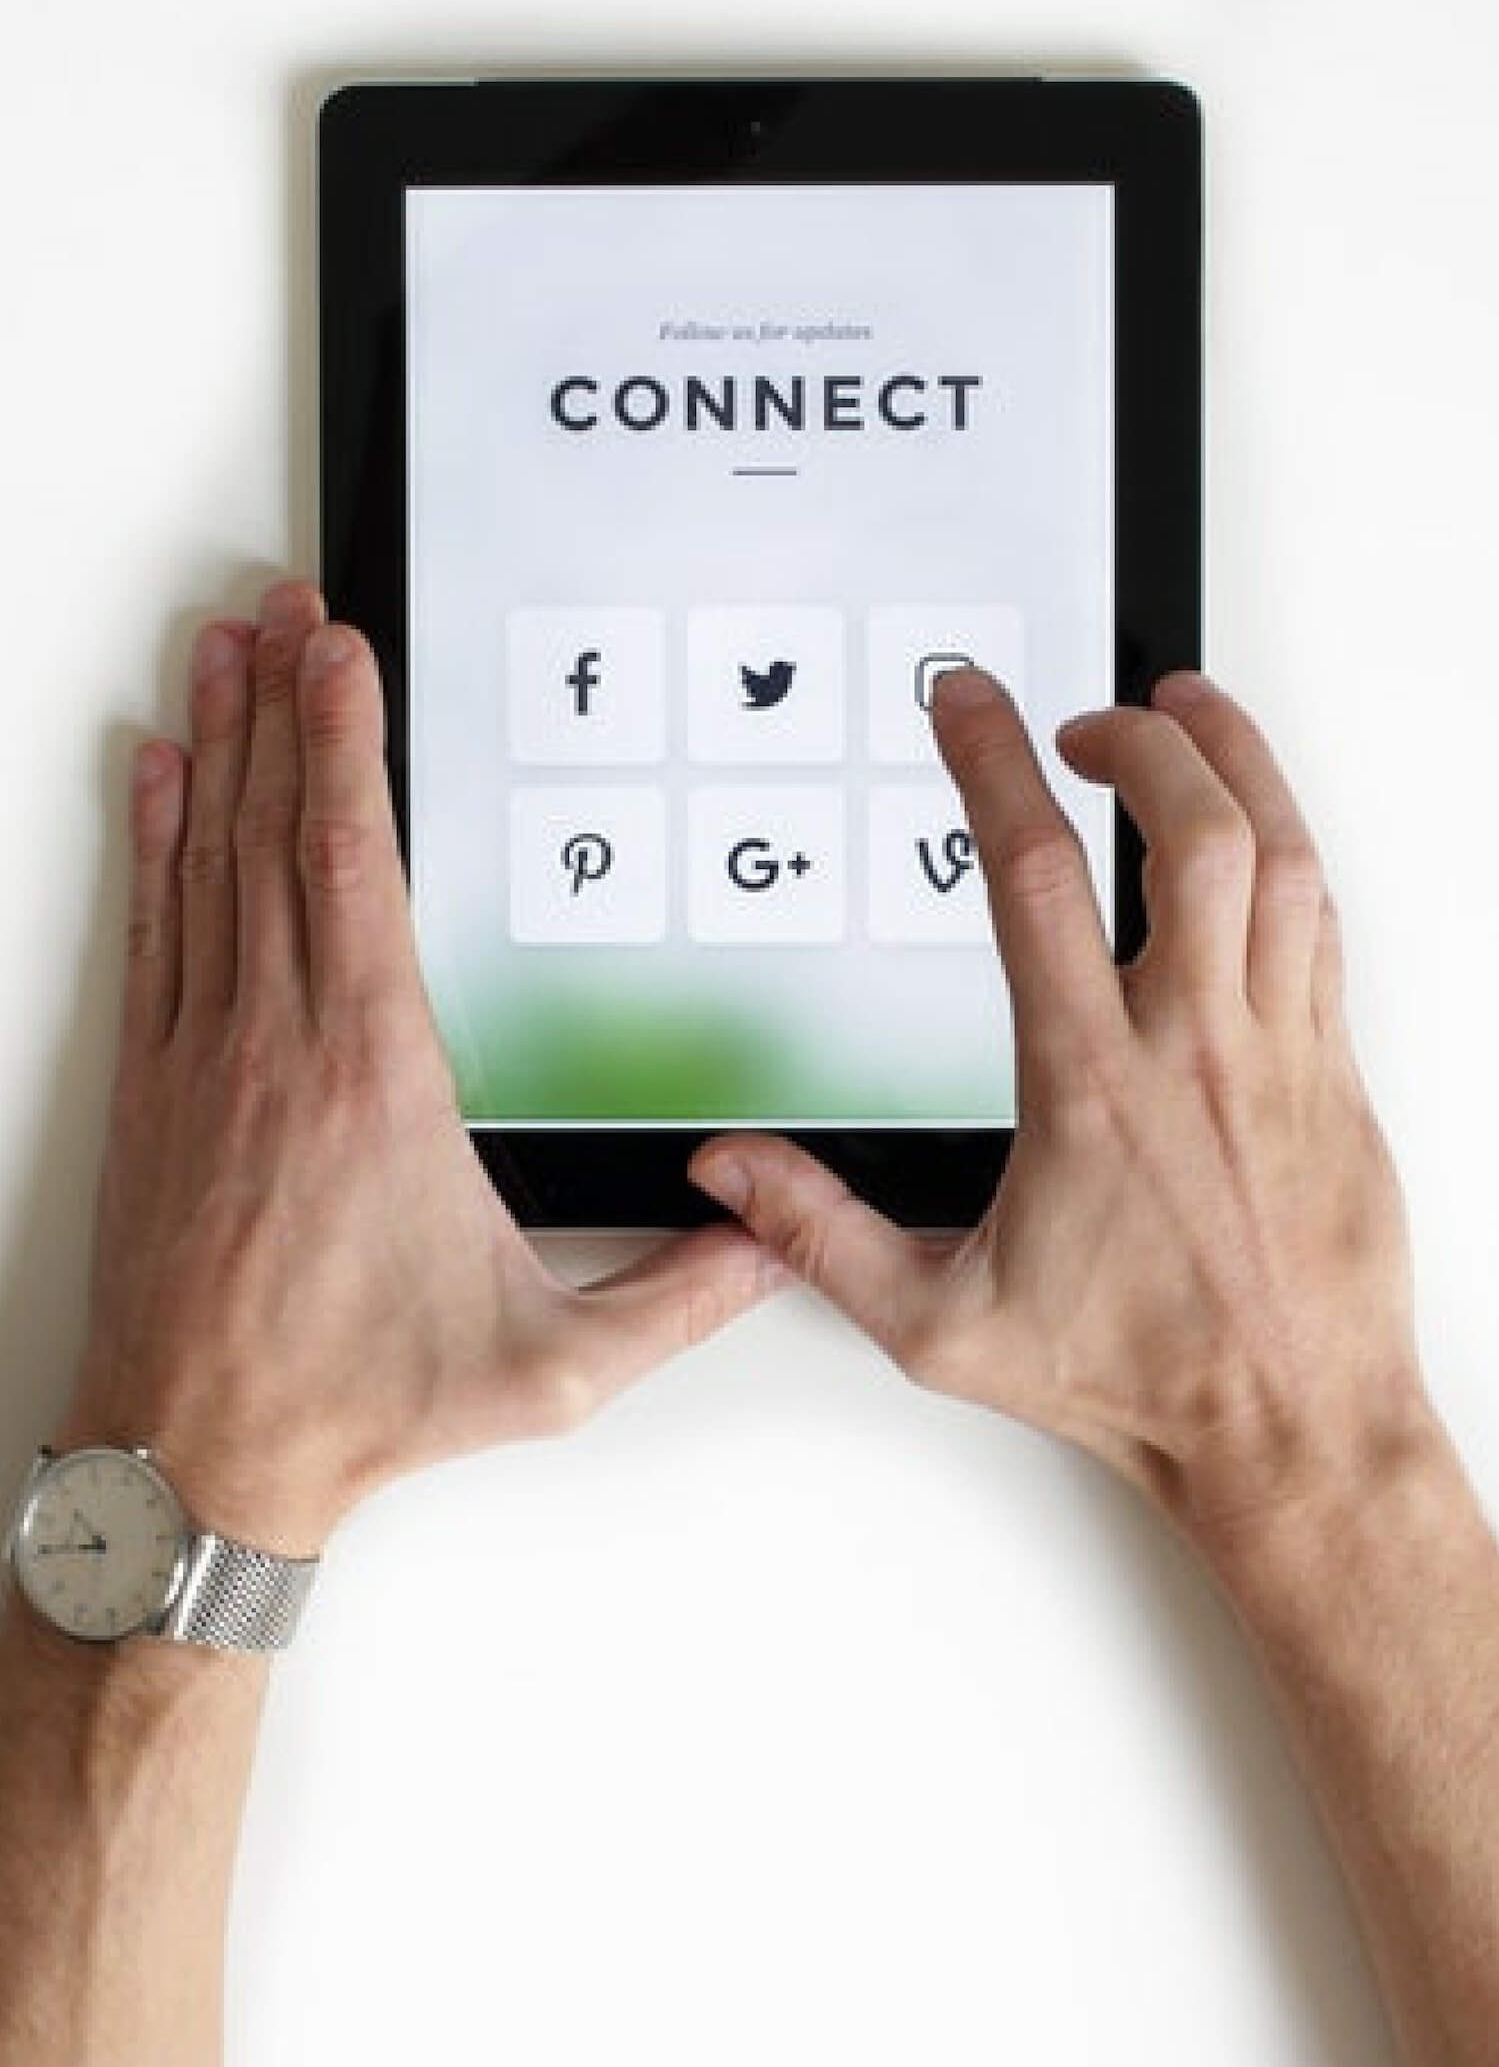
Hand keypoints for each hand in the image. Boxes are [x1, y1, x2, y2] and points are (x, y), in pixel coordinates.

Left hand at [63, 583, 778, 1555]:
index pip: (355, 865)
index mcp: (377, 1079)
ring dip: (221, 745)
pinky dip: (158, 840)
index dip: (347, 744)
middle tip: (283, 608)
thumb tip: (771, 1241)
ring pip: (210, 860)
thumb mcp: (551, 1368)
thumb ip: (677, 1300)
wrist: (196, 1457)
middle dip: (284, 704)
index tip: (343, 656)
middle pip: (278, 829)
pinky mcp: (158, 1088)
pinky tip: (162, 776)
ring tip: (225, 652)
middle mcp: (280, 1044)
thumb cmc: (359, 1403)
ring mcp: (206, 1058)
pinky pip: (160, 928)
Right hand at [690, 666, 1437, 1548]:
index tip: (967, 703)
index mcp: (1087, 1081)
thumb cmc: (1132, 1377)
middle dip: (1138, 739)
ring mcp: (1277, 1049)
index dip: (991, 764)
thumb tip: (729, 1173)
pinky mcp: (1334, 1072)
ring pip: (1279, 854)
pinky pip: (1325, 922)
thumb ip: (822, 1234)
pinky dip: (1289, 849)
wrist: (1288, 1428)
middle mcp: (1191, 1043)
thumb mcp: (939, 1321)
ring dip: (1235, 763)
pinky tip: (1258, 833)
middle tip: (1089, 721)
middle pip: (1187, 829)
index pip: (1034, 875)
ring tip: (1189, 715)